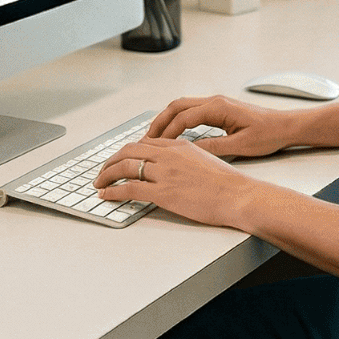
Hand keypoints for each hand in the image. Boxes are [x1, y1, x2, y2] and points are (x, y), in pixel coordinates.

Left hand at [93, 133, 260, 228]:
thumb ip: (184, 157)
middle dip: (110, 160)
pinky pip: (129, 188)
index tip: (120, 158)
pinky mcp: (163, 192)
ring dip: (106, 175)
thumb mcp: (204, 159)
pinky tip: (106, 195)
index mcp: (178, 146)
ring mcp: (164, 173)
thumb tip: (173, 164)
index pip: (144, 143)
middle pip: (128, 151)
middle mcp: (168, 155)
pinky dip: (113, 191)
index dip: (128, 151)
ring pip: (124, 167)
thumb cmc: (228, 183)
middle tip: (103, 170)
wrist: (239, 195)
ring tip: (99, 183)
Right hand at [146, 94, 303, 158]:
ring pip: (181, 106)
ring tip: (155, 136)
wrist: (287, 126)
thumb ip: (213, 147)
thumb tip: (189, 151)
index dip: (167, 132)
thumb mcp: (241, 146)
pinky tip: (174, 132)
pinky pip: (190, 111)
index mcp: (218, 108)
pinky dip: (177, 120)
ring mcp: (215, 103)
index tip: (156, 146)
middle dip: (159, 122)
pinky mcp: (218, 109)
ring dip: (166, 119)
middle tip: (146, 139)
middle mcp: (214, 101)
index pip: (183, 118)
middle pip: (176, 107)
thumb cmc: (269, 134)